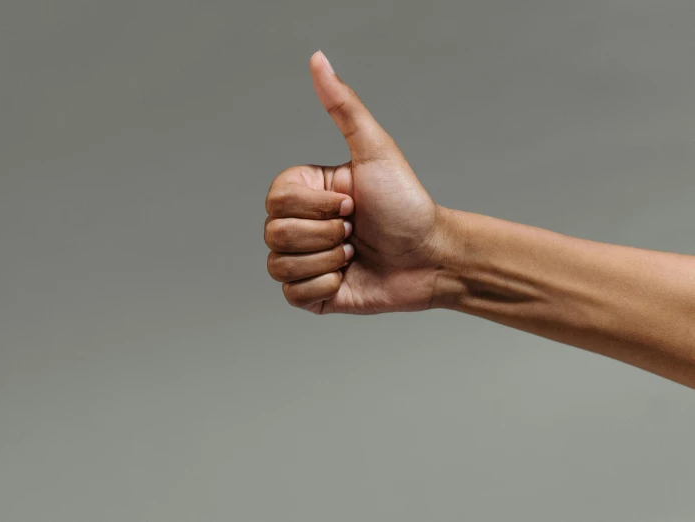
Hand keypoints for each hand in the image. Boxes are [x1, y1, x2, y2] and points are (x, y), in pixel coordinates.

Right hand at [265, 51, 448, 313]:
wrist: (432, 257)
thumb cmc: (407, 204)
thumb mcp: (375, 151)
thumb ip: (343, 106)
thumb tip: (318, 58)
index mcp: (306, 192)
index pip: (276, 200)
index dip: (316, 207)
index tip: (352, 204)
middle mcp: (300, 225)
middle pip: (275, 234)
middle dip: (325, 235)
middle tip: (355, 230)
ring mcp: (304, 261)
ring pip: (279, 266)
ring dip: (326, 262)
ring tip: (353, 254)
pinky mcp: (312, 295)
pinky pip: (291, 296)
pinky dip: (324, 288)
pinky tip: (348, 278)